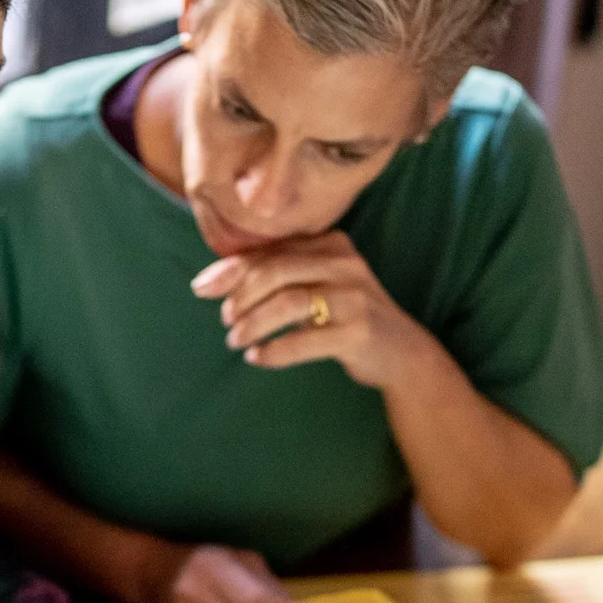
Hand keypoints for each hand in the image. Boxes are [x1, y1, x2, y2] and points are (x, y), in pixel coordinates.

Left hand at [190, 230, 445, 389]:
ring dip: (253, 324)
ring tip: (235, 341)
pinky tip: (257, 358)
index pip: (271, 251)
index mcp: (331, 244)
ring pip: (288, 302)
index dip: (231, 270)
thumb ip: (272, 277)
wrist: (401, 352)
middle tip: (225, 320)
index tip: (201, 289)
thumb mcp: (313, 288)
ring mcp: (355, 296)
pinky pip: (306, 340)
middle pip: (275, 271)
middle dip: (241, 296)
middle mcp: (345, 263)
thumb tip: (210, 281)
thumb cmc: (344, 316)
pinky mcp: (360, 331)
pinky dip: (274, 350)